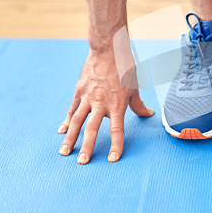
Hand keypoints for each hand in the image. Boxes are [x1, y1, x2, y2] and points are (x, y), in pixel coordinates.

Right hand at [57, 48, 153, 163]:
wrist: (108, 50)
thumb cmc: (125, 69)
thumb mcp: (135, 87)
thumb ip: (139, 105)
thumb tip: (149, 114)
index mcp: (117, 104)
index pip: (117, 129)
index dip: (116, 145)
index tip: (112, 159)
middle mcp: (101, 103)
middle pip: (92, 129)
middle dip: (87, 147)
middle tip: (82, 162)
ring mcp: (88, 97)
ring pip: (77, 121)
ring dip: (70, 138)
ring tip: (64, 152)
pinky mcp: (79, 91)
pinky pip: (72, 109)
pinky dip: (67, 121)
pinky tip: (62, 132)